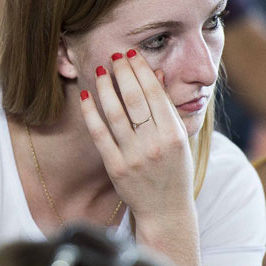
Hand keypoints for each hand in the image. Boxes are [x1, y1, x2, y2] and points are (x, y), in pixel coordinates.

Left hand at [79, 51, 193, 220]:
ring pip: (115, 113)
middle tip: (115, 55)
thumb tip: (156, 74)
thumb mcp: (179, 138)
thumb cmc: (174, 171)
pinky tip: (86, 95)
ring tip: (100, 70)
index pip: (155, 93)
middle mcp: (155, 144)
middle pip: (135, 99)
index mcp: (174, 134)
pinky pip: (100, 134)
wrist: (166, 211)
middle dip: (123, 72)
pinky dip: (91, 113)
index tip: (132, 55)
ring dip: (106, 87)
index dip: (141, 70)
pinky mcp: (116, 167)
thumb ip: (167, 107)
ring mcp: (134, 156)